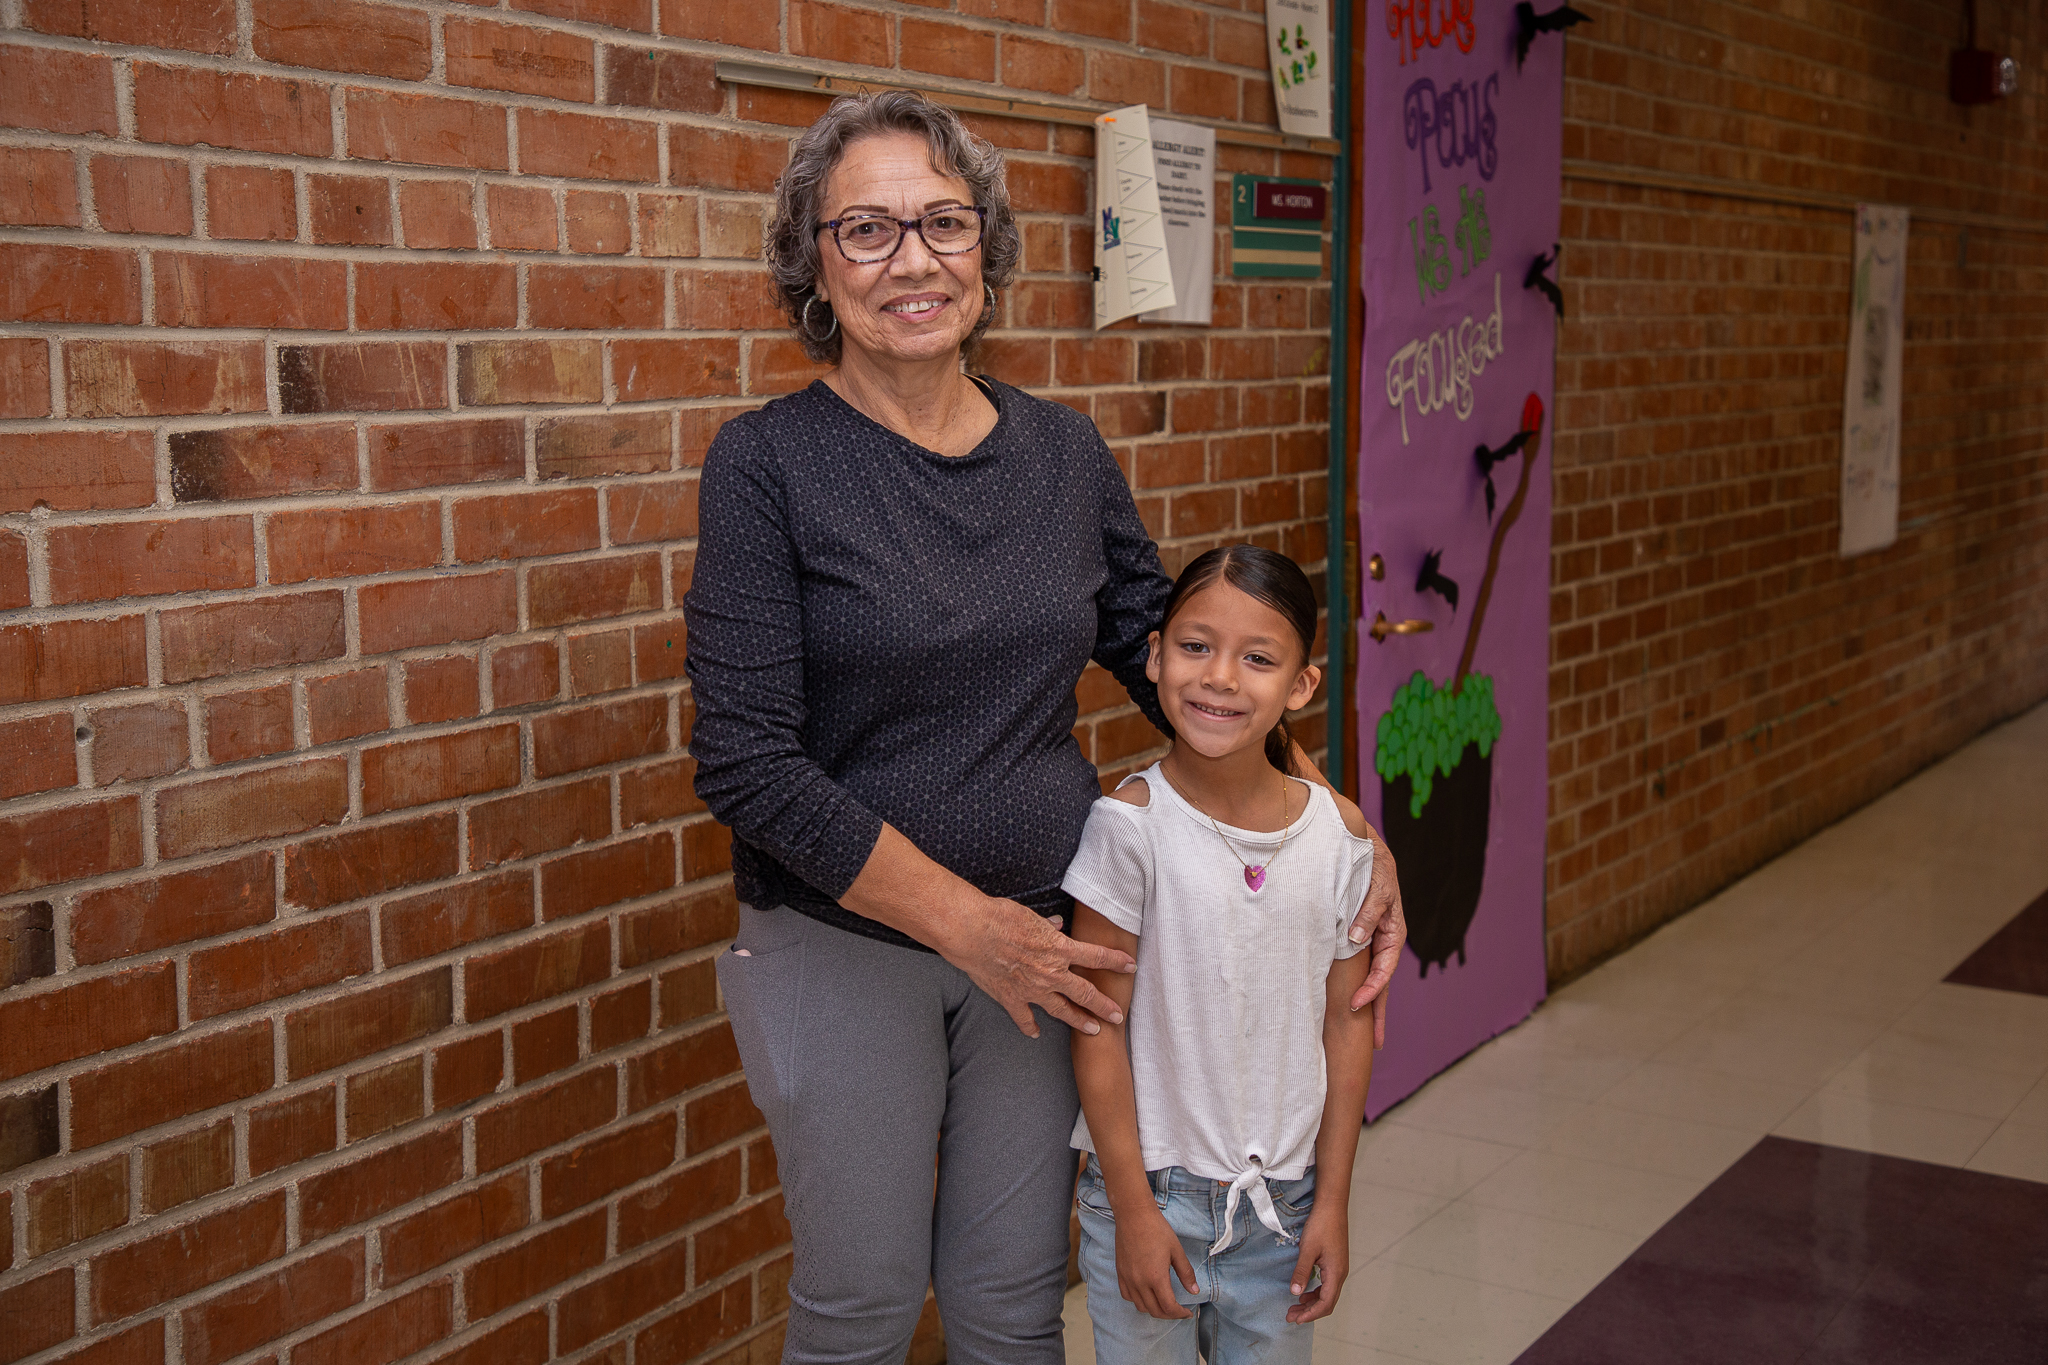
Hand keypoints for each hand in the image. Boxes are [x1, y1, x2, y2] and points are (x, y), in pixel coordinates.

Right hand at [939, 896, 1134, 1038]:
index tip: (1131, 966)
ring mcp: (1032, 989)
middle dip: (1105, 1005)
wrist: (973, 932)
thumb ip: (1047, 926)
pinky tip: (1035, 1033)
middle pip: (1085, 993)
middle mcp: (1051, 973)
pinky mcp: (1011, 999)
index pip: (1097, 956)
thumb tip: (1057, 925)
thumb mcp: (1031, 916)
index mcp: (1059, 949)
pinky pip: (1025, 1018)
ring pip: (1062, 1011)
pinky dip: (1030, 1027)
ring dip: (1079, 1021)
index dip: (1116, 961)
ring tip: (1093, 1030)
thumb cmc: (1001, 917)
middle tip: (1118, 1016)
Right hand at [1116, 1207, 1197, 1318]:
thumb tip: (1194, 1291)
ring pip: (1140, 1306)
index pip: (1169, 1307)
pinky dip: (1138, 1300)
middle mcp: (1140, 1282)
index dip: (1180, 1313)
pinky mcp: (1120, 1273)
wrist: (1134, 1215)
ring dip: (1153, 1309)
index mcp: (1156, 1277)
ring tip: (1163, 1303)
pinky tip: (1146, 1294)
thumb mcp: (1176, 1250)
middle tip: (1178, 1310)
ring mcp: (1128, 1279)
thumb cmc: (1157, 1229)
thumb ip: (1186, 1273)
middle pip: (1155, 1311)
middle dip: (1169, 1314)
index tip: (1188, 1313)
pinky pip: (1127, 1296)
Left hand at [1285, 1208, 1348, 1323]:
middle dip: (1309, 1312)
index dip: (1311, 1314)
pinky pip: (1327, 1285)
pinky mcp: (1335, 1262)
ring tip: (1294, 1307)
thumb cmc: (1321, 1225)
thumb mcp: (1308, 1250)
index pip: (1325, 1303)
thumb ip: (1302, 1272)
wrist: (1332, 1206)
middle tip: (1291, 1317)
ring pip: (1327, 1294)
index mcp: (1336, 1273)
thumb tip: (1295, 1293)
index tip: (1296, 1319)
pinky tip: (1303, 1292)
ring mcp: (1339, 1268)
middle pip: (1327, 1302)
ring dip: (1312, 1303)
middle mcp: (1340, 1274)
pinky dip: (1315, 1292)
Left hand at [1345, 827, 1405, 1047]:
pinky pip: (1357, 966)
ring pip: (1369, 978)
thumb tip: (1354, 939)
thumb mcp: (1376, 888)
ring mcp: (1372, 942)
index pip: (1384, 971)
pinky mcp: (1358, 937)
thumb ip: (1367, 912)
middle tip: (1374, 1045)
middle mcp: (1383, 942)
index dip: (1371, 991)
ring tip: (1362, 1035)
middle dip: (1377, 1014)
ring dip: (1366, 1004)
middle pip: (1381, 984)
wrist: (1361, 848)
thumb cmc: (1373, 867)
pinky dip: (1354, 984)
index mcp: (1393, 933)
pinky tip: (1343, 1000)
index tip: (1354, 1006)